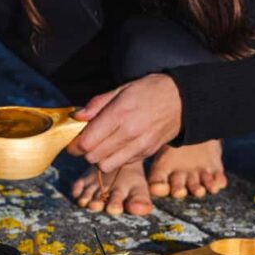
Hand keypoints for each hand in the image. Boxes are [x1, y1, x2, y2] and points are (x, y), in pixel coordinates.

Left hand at [67, 74, 182, 172]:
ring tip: (101, 146)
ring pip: (106, 165)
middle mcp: (129, 132)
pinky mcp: (146, 153)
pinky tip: (117, 147)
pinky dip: (114, 159)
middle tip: (85, 143)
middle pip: (93, 156)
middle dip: (84, 152)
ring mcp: (139, 145)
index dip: (74, 145)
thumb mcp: (122, 89)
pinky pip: (121, 164)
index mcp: (120, 113)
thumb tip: (77, 117)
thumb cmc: (149, 91)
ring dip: (99, 159)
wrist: (182, 101)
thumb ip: (97, 104)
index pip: (87, 141)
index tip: (72, 142)